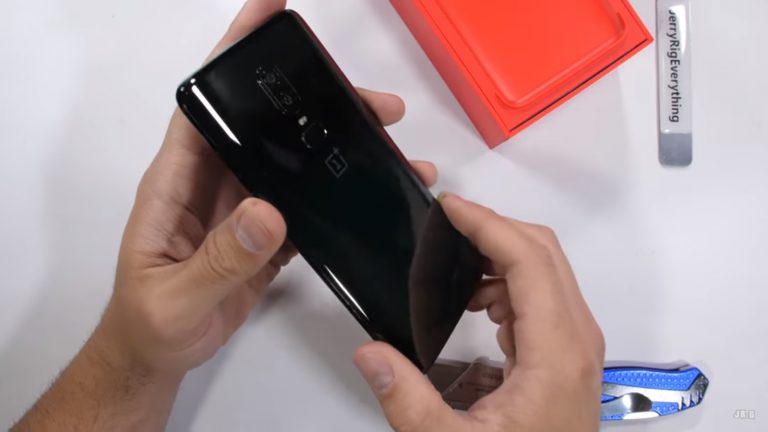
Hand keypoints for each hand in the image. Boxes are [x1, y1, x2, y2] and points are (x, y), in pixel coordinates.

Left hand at [94, 0, 438, 376]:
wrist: (160, 355)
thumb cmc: (149, 323)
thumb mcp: (174, 296)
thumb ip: (218, 259)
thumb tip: (267, 211)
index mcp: (179, 181)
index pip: (207, 104)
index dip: (232, 56)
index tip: (268, 17)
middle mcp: (214, 183)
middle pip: (265, 126)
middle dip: (313, 102)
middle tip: (367, 98)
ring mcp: (242, 208)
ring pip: (292, 161)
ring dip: (334, 147)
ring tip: (384, 139)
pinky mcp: (265, 235)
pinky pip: (305, 204)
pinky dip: (338, 194)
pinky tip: (368, 190)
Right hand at [354, 194, 604, 431]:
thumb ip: (407, 401)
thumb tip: (369, 352)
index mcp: (556, 354)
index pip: (529, 261)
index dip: (488, 224)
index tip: (448, 207)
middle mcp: (576, 340)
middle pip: (544, 253)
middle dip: (493, 228)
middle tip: (445, 225)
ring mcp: (575, 346)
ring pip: (546, 270)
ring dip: (501, 255)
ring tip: (453, 268)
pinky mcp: (566, 355)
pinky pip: (542, 297)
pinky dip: (508, 284)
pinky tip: (476, 305)